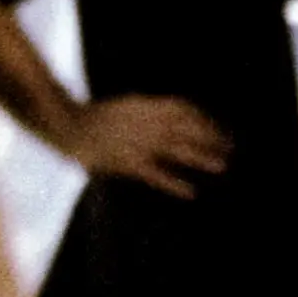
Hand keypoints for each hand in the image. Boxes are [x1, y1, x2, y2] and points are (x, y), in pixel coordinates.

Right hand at [65, 94, 230, 197]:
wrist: (67, 124)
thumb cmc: (92, 119)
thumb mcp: (124, 108)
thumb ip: (145, 113)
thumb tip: (165, 116)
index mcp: (145, 105)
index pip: (184, 108)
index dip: (203, 118)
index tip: (216, 127)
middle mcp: (147, 122)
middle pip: (189, 127)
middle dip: (212, 136)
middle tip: (230, 145)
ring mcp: (139, 142)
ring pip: (179, 148)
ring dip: (203, 155)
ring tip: (223, 164)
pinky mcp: (129, 162)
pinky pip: (157, 174)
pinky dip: (175, 183)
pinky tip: (191, 191)